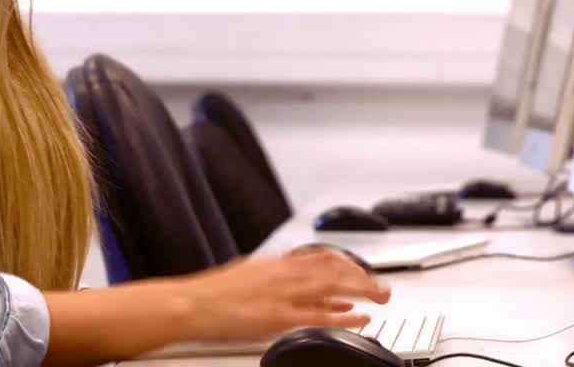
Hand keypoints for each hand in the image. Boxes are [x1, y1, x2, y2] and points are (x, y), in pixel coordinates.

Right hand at [176, 249, 391, 342]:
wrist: (191, 303)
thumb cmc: (213, 291)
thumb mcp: (248, 271)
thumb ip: (274, 271)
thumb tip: (290, 269)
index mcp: (276, 262)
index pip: (323, 256)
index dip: (348, 264)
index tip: (361, 271)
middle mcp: (284, 274)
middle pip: (335, 269)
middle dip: (363, 276)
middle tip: (381, 287)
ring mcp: (283, 295)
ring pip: (334, 287)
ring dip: (362, 291)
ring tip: (380, 298)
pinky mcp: (278, 317)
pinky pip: (320, 316)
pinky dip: (344, 316)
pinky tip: (360, 318)